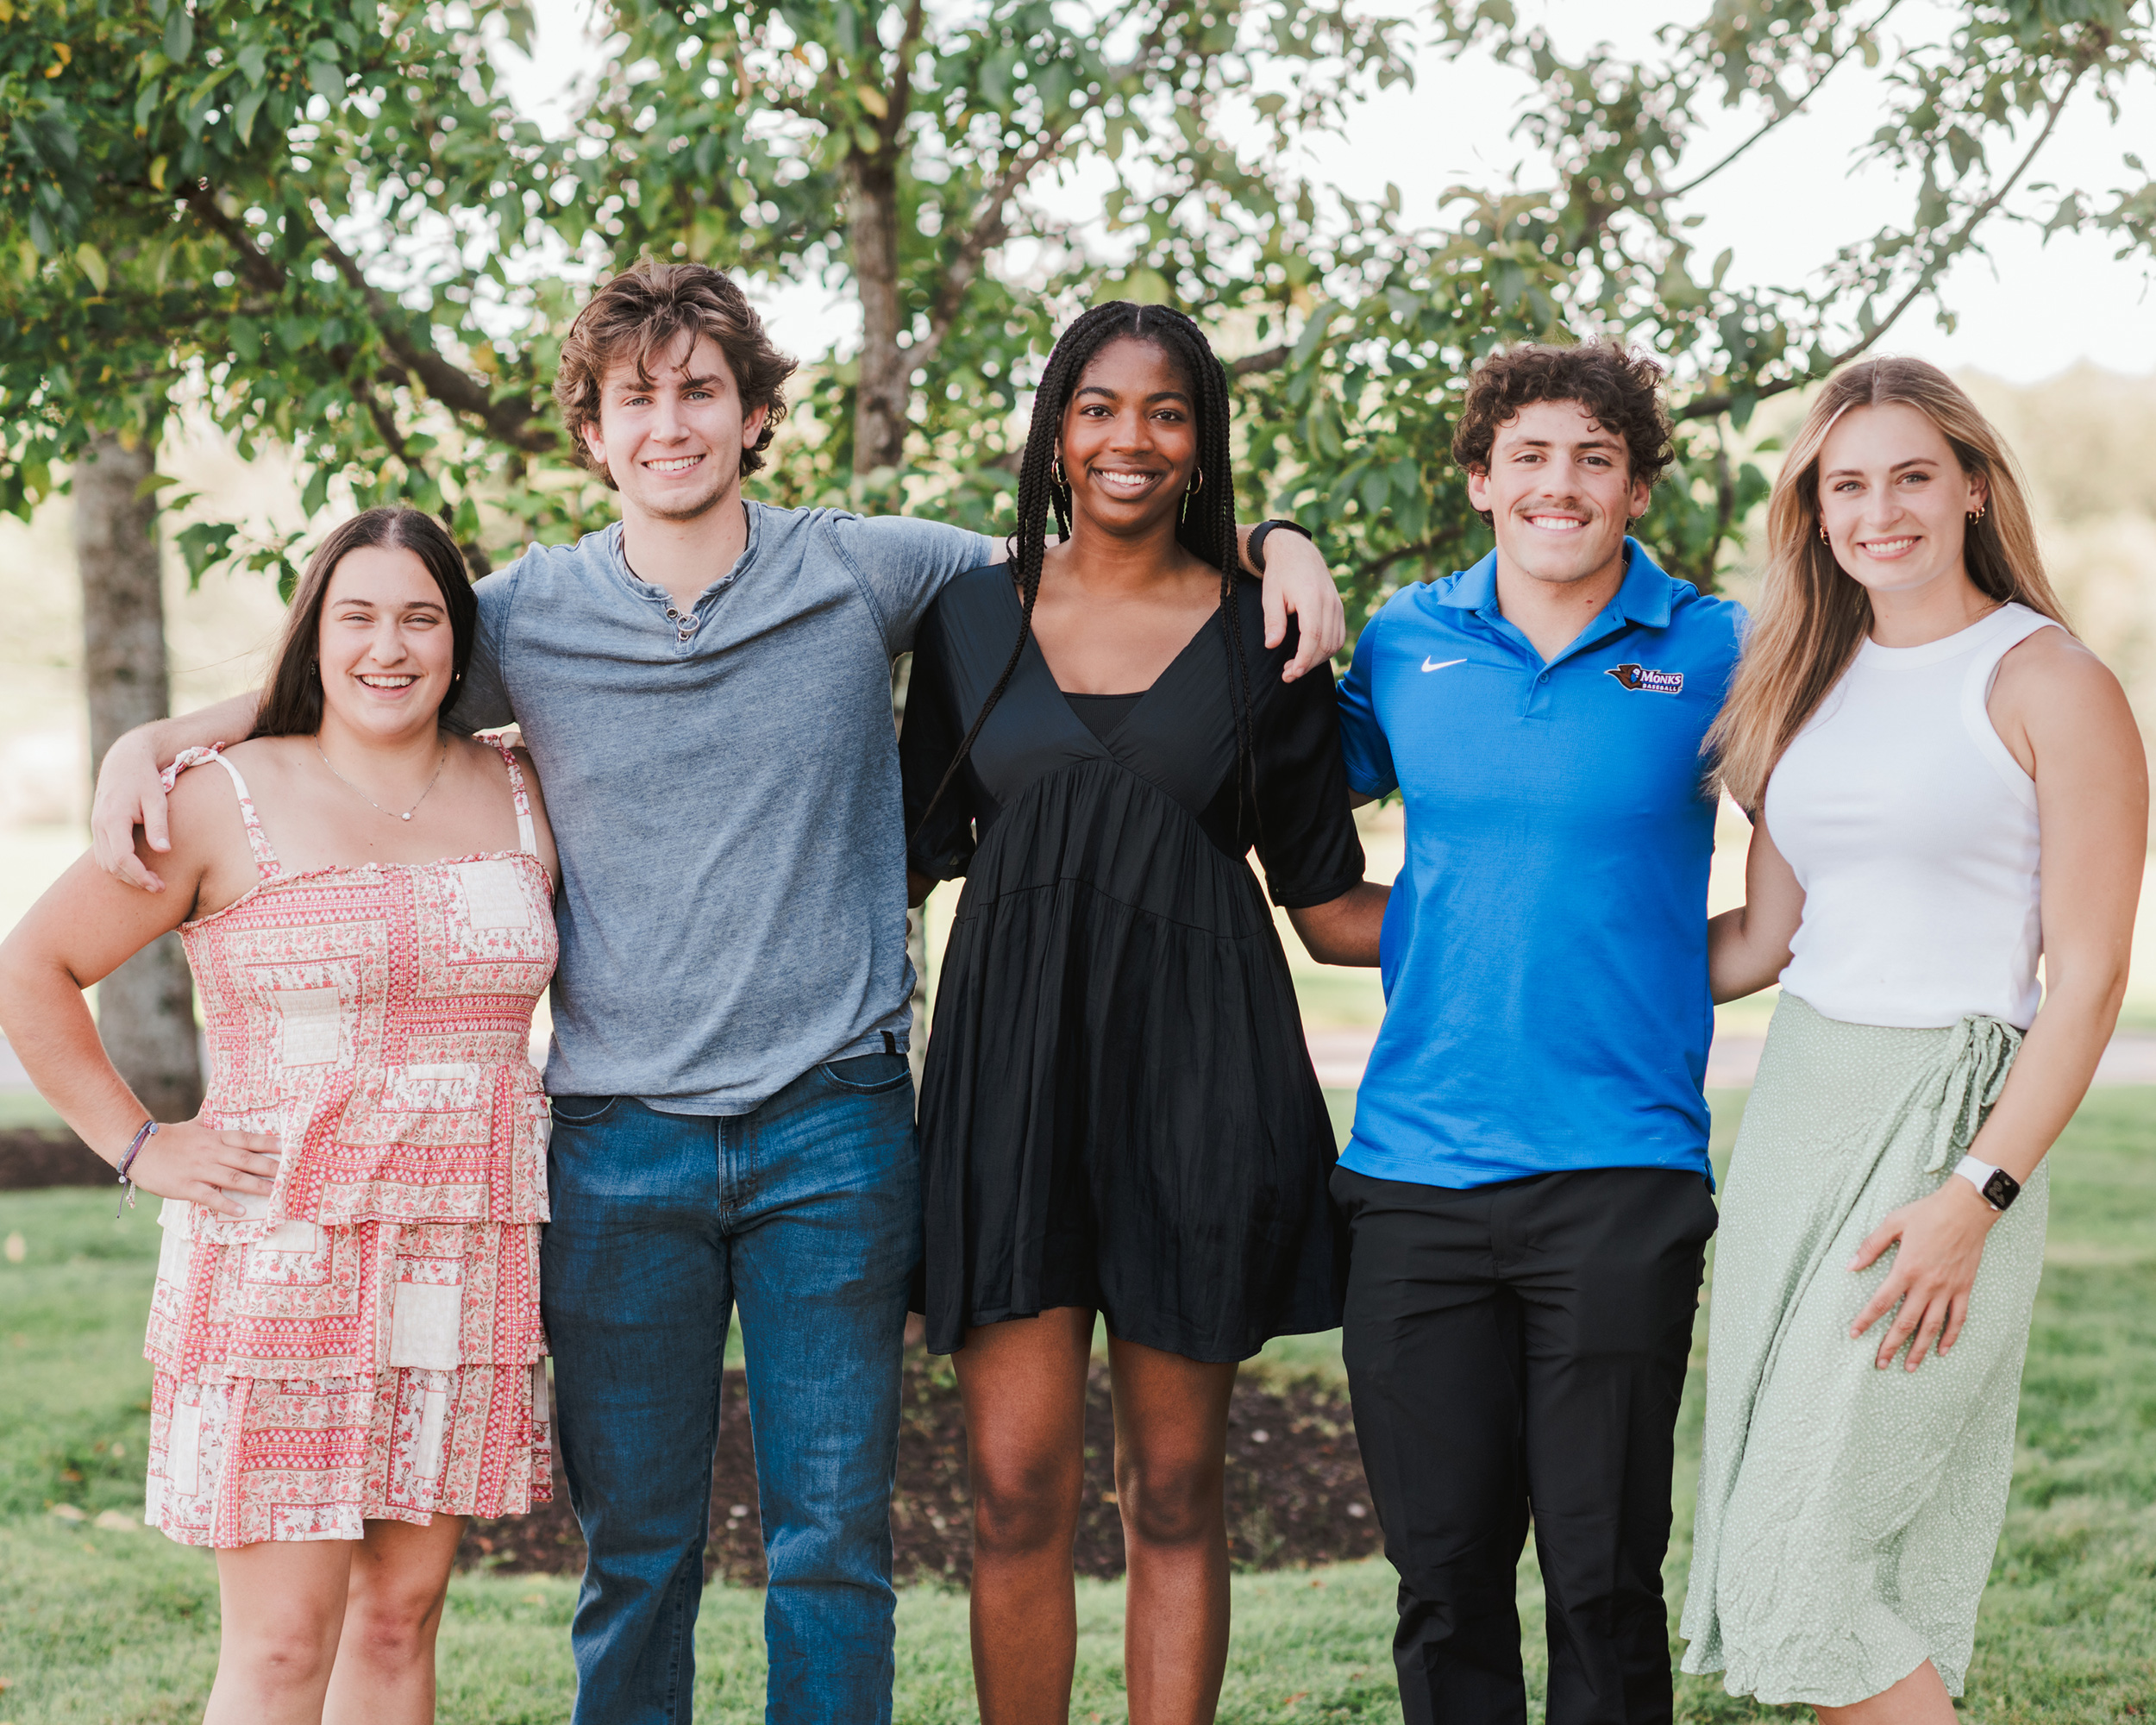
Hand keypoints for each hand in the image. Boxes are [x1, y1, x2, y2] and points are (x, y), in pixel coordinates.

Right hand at [93, 726, 172, 891]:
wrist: (125, 761)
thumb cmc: (145, 779)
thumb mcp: (157, 800)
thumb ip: (159, 826)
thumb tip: (164, 851)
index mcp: (113, 819)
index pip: (123, 858)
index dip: (140, 875)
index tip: (159, 886)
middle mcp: (99, 825)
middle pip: (112, 865)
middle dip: (135, 880)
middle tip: (159, 888)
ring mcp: (95, 827)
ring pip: (104, 863)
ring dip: (126, 876)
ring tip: (151, 881)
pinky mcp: (98, 828)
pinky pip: (103, 855)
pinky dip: (118, 866)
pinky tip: (138, 869)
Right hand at [127, 1123, 280, 1217]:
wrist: (138, 1148)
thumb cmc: (168, 1137)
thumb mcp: (193, 1125)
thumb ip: (210, 1121)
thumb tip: (219, 1110)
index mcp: (215, 1138)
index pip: (246, 1139)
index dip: (267, 1143)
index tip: (287, 1146)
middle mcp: (211, 1153)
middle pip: (245, 1159)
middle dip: (269, 1166)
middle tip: (290, 1172)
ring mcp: (199, 1170)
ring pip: (233, 1178)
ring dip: (255, 1186)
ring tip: (274, 1193)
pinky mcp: (186, 1187)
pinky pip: (210, 1196)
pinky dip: (226, 1204)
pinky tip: (240, 1211)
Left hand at [1259, 533, 1345, 681]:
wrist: (1297, 552)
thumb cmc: (1281, 573)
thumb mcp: (1270, 595)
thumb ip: (1273, 620)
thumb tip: (1272, 645)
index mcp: (1311, 598)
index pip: (1313, 636)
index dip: (1304, 658)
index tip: (1291, 673)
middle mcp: (1329, 603)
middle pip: (1326, 644)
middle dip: (1308, 664)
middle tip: (1287, 674)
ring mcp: (1337, 606)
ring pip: (1335, 643)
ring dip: (1317, 660)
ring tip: (1295, 666)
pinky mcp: (1339, 609)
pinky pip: (1339, 636)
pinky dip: (1326, 650)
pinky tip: (1309, 655)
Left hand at [1847, 1179, 1998, 1368]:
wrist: (1967, 1209)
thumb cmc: (1927, 1213)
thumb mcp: (1893, 1223)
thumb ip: (1871, 1246)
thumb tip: (1850, 1266)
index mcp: (1906, 1269)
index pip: (1881, 1302)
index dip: (1866, 1320)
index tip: (1854, 1335)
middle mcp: (1927, 1285)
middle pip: (1905, 1322)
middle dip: (1891, 1346)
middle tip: (1879, 1364)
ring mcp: (1948, 1289)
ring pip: (1932, 1327)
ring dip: (1919, 1349)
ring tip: (1909, 1367)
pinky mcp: (1964, 1288)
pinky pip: (1958, 1318)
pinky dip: (1951, 1336)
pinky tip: (1943, 1350)